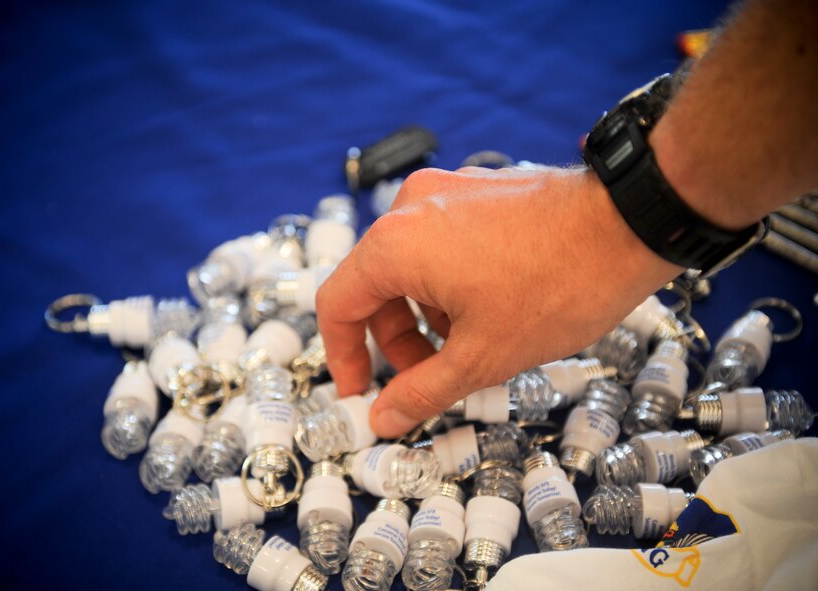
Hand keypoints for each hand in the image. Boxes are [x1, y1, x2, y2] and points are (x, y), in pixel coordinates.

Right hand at [316, 165, 679, 437]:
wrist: (632, 224)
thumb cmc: (557, 287)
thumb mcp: (482, 356)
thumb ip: (421, 391)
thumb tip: (381, 419)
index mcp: (396, 244)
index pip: (337, 304)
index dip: (343, 356)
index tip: (362, 392)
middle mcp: (411, 208)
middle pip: (375, 286)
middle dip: (396, 341)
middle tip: (431, 379)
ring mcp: (446, 191)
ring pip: (410, 266)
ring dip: (426, 315)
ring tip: (473, 345)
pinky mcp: (477, 189)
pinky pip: (441, 243)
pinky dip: (449, 284)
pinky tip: (491, 309)